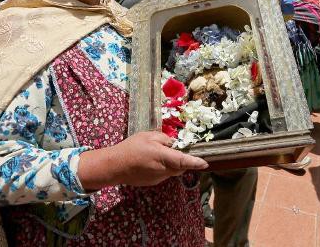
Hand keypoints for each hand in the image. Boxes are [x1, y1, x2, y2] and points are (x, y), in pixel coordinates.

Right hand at [78, 131, 207, 189]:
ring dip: (171, 164)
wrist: (114, 166)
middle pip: (180, 167)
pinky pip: (163, 174)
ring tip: (157, 154)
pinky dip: (163, 168)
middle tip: (175, 150)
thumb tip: (174, 144)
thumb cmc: (131, 148)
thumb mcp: (148, 136)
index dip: (195, 162)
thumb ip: (164, 139)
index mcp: (163, 156)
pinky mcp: (152, 182)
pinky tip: (150, 162)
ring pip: (172, 171)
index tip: (205, 163)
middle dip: (182, 160)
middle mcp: (163, 170)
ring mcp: (158, 178)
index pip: (183, 161)